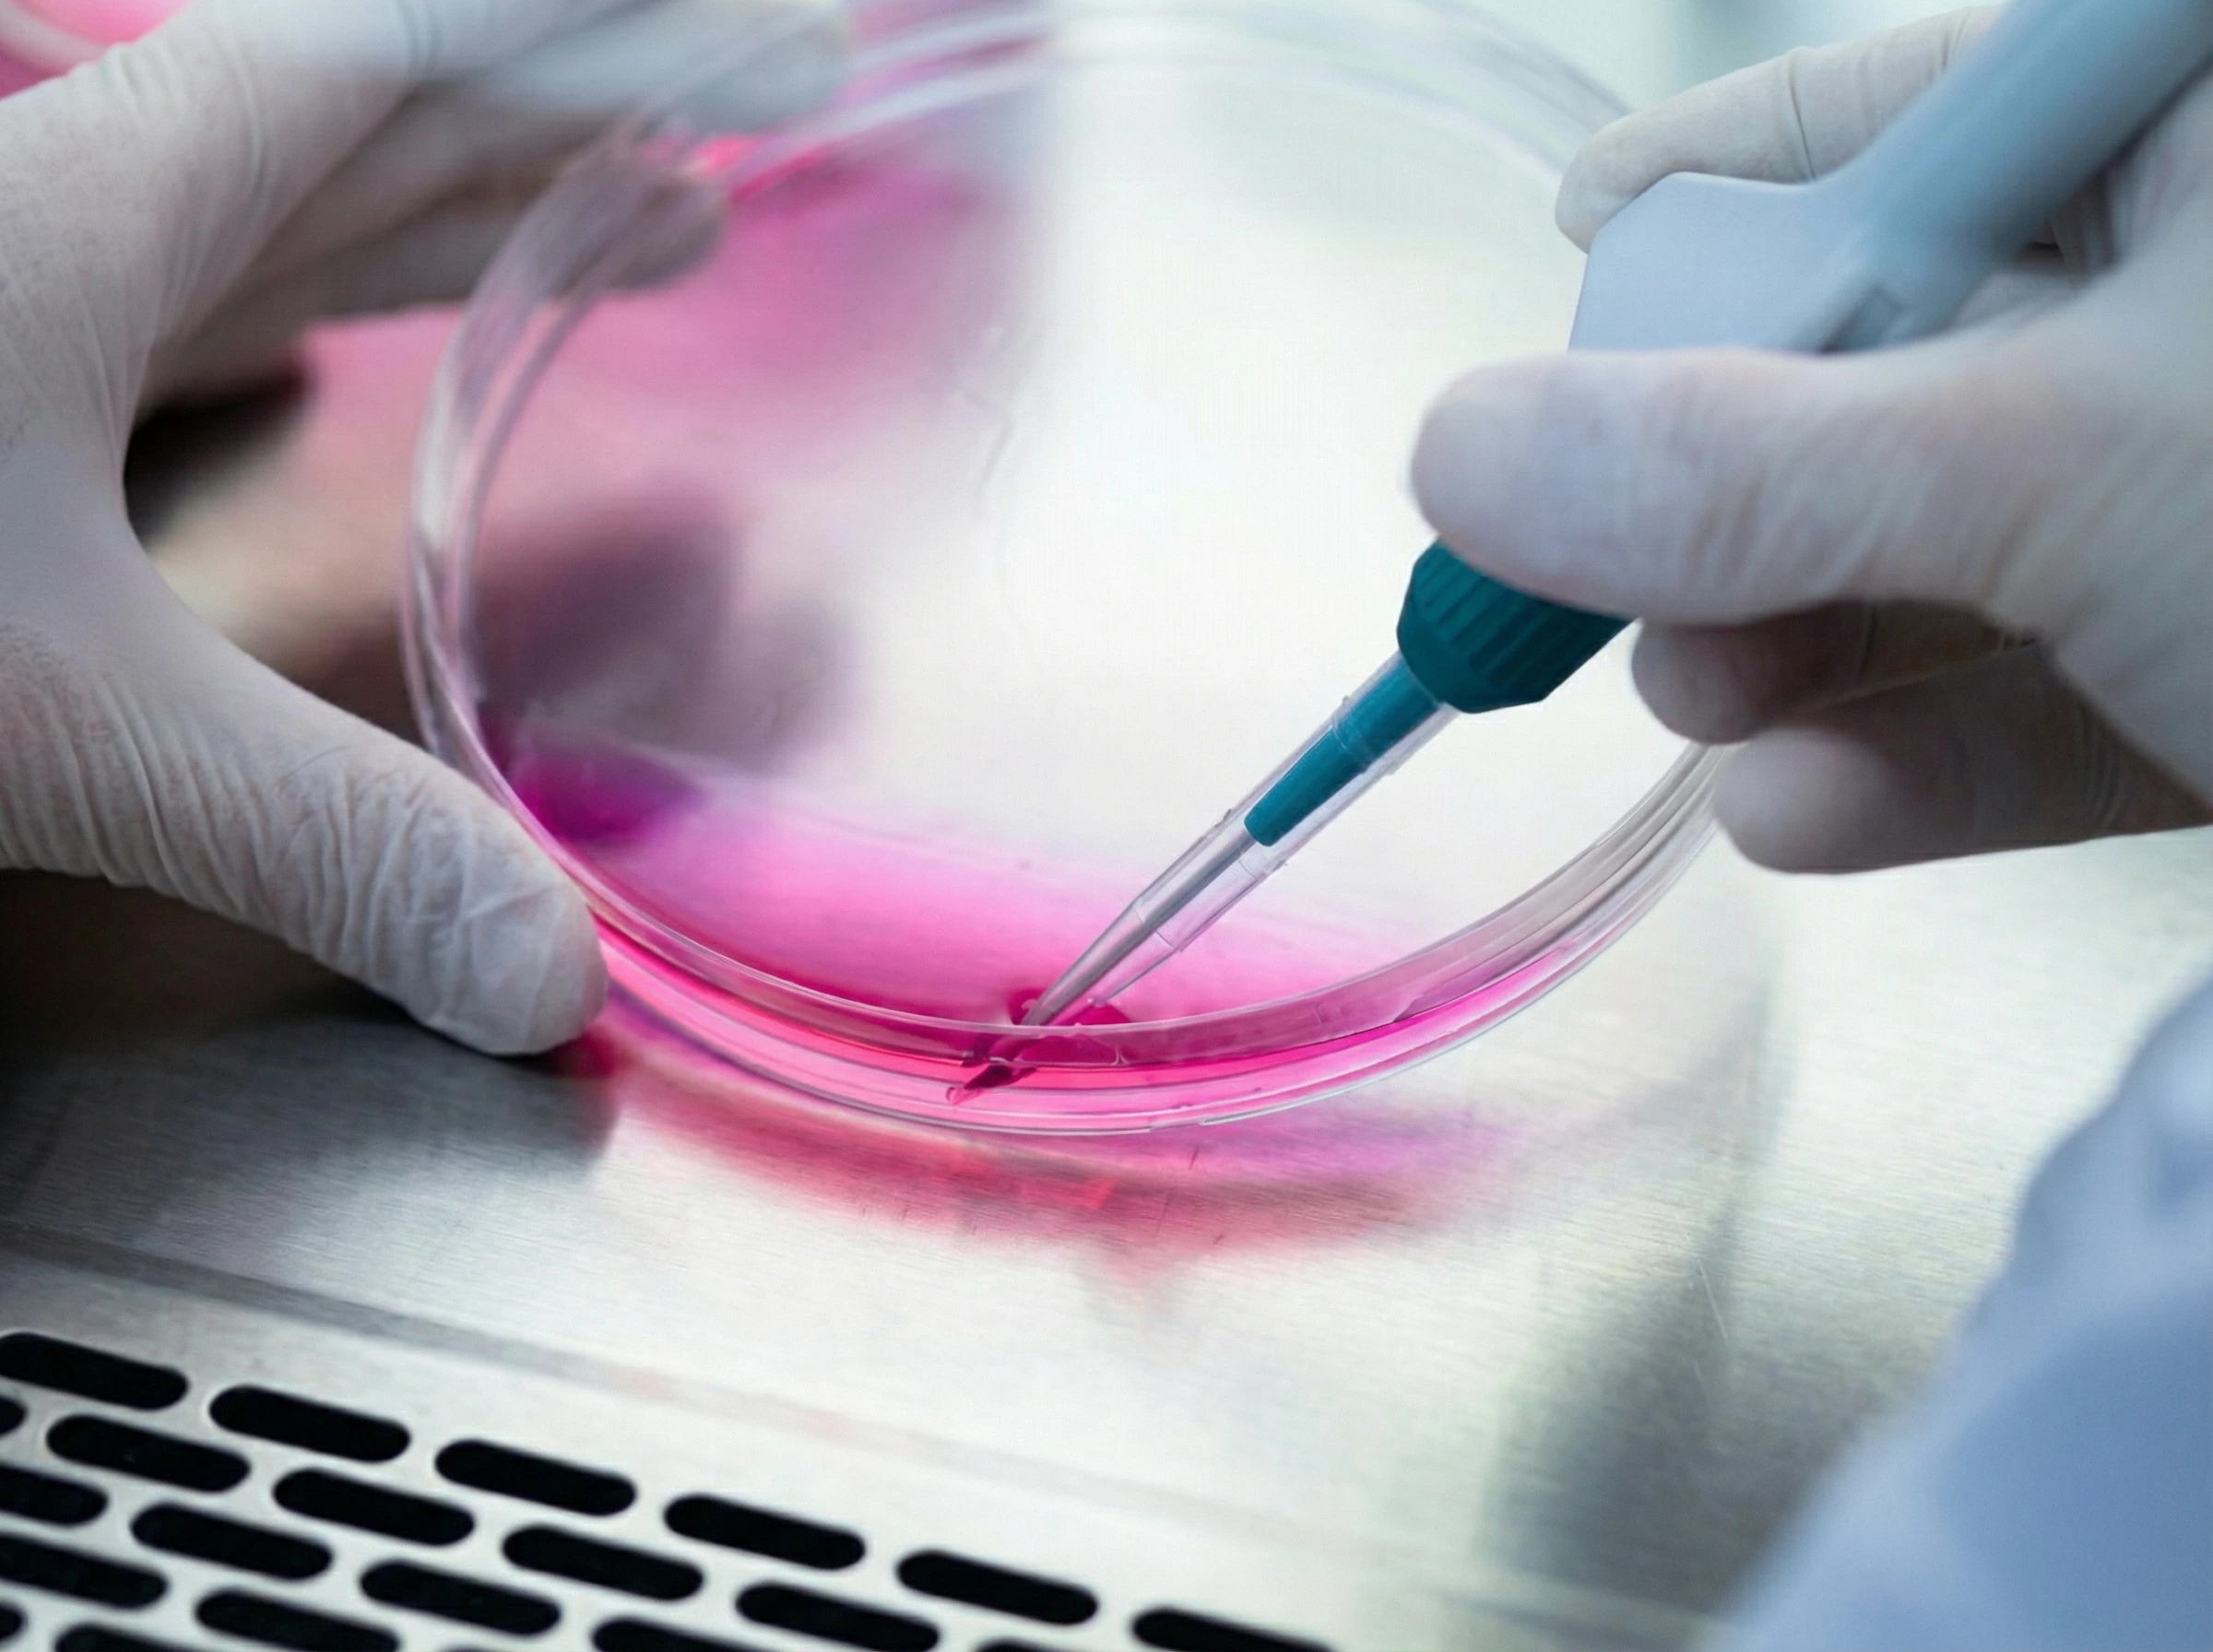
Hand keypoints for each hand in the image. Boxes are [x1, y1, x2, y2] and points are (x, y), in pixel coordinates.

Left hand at [0, 0, 835, 1051]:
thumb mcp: (35, 718)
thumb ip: (308, 833)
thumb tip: (549, 984)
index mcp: (85, 212)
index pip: (408, 68)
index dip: (601, 51)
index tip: (769, 53)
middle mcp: (39, 205)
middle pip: (353, 126)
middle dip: (550, 154)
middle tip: (707, 186)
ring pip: (245, 203)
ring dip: (425, 221)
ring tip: (570, 240)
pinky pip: (145, 286)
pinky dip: (257, 308)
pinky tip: (279, 359)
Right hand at [1413, 8, 2212, 872]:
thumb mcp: (2065, 464)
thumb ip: (1753, 469)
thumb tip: (1462, 456)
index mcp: (2180, 140)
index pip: (1887, 126)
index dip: (1715, 196)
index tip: (1575, 243)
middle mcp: (2185, 301)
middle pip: (1872, 374)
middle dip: (1731, 504)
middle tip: (1615, 582)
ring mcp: (2202, 494)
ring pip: (1934, 555)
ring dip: (1791, 659)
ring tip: (1711, 717)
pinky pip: (2033, 692)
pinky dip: (1909, 763)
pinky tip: (1800, 813)